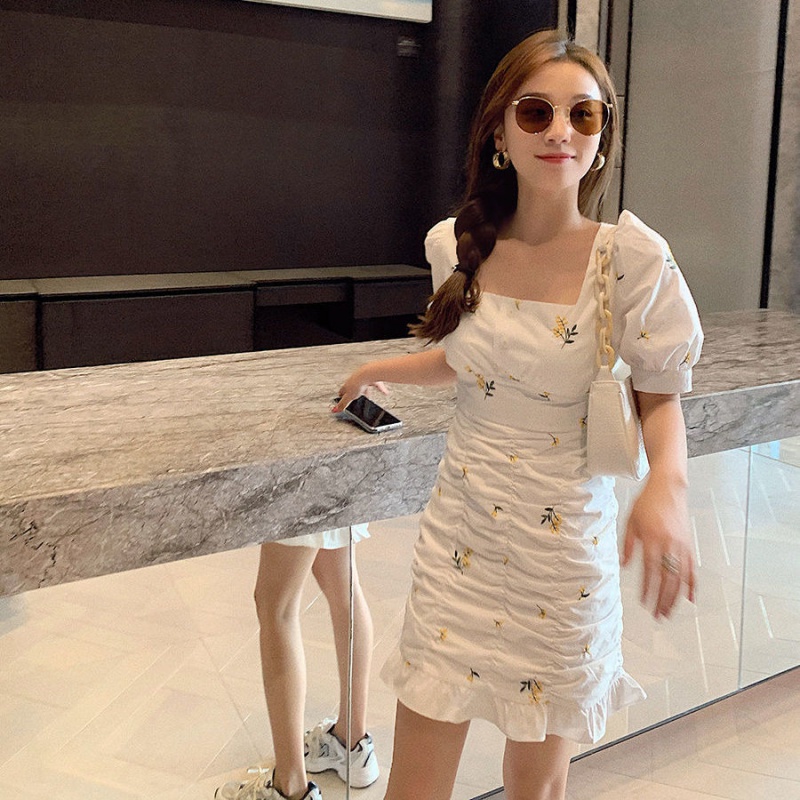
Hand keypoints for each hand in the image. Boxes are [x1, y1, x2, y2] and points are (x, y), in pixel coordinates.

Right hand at [333, 365, 388, 412]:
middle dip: (355, 394)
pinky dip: (381, 390)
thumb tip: (335, 410)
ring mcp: (365, 380)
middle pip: (354, 389)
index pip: (342, 390)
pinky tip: (385, 393)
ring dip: (367, 392)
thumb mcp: (349, 397)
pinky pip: (377, 385)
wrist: (368, 374)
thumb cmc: (358, 383)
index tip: (340, 397)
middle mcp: (355, 381)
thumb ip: (342, 404)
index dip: (341, 395)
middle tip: (356, 398)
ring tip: (368, 398)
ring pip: (365, 387)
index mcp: (347, 385)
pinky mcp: (373, 379)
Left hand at [621, 475, 695, 619]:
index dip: (649, 589)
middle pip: (668, 579)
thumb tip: (624, 565)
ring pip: (682, 578)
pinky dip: (692, 585)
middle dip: (663, 600)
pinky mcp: (689, 544)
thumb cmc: (647, 503)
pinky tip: (690, 598)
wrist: (668, 487)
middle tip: (658, 615)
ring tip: (669, 612)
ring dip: (676, 597)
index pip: (651, 571)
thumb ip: (627, 545)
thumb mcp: (630, 521)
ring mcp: (682, 546)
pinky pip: (692, 569)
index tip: (644, 603)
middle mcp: (670, 544)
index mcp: (653, 539)